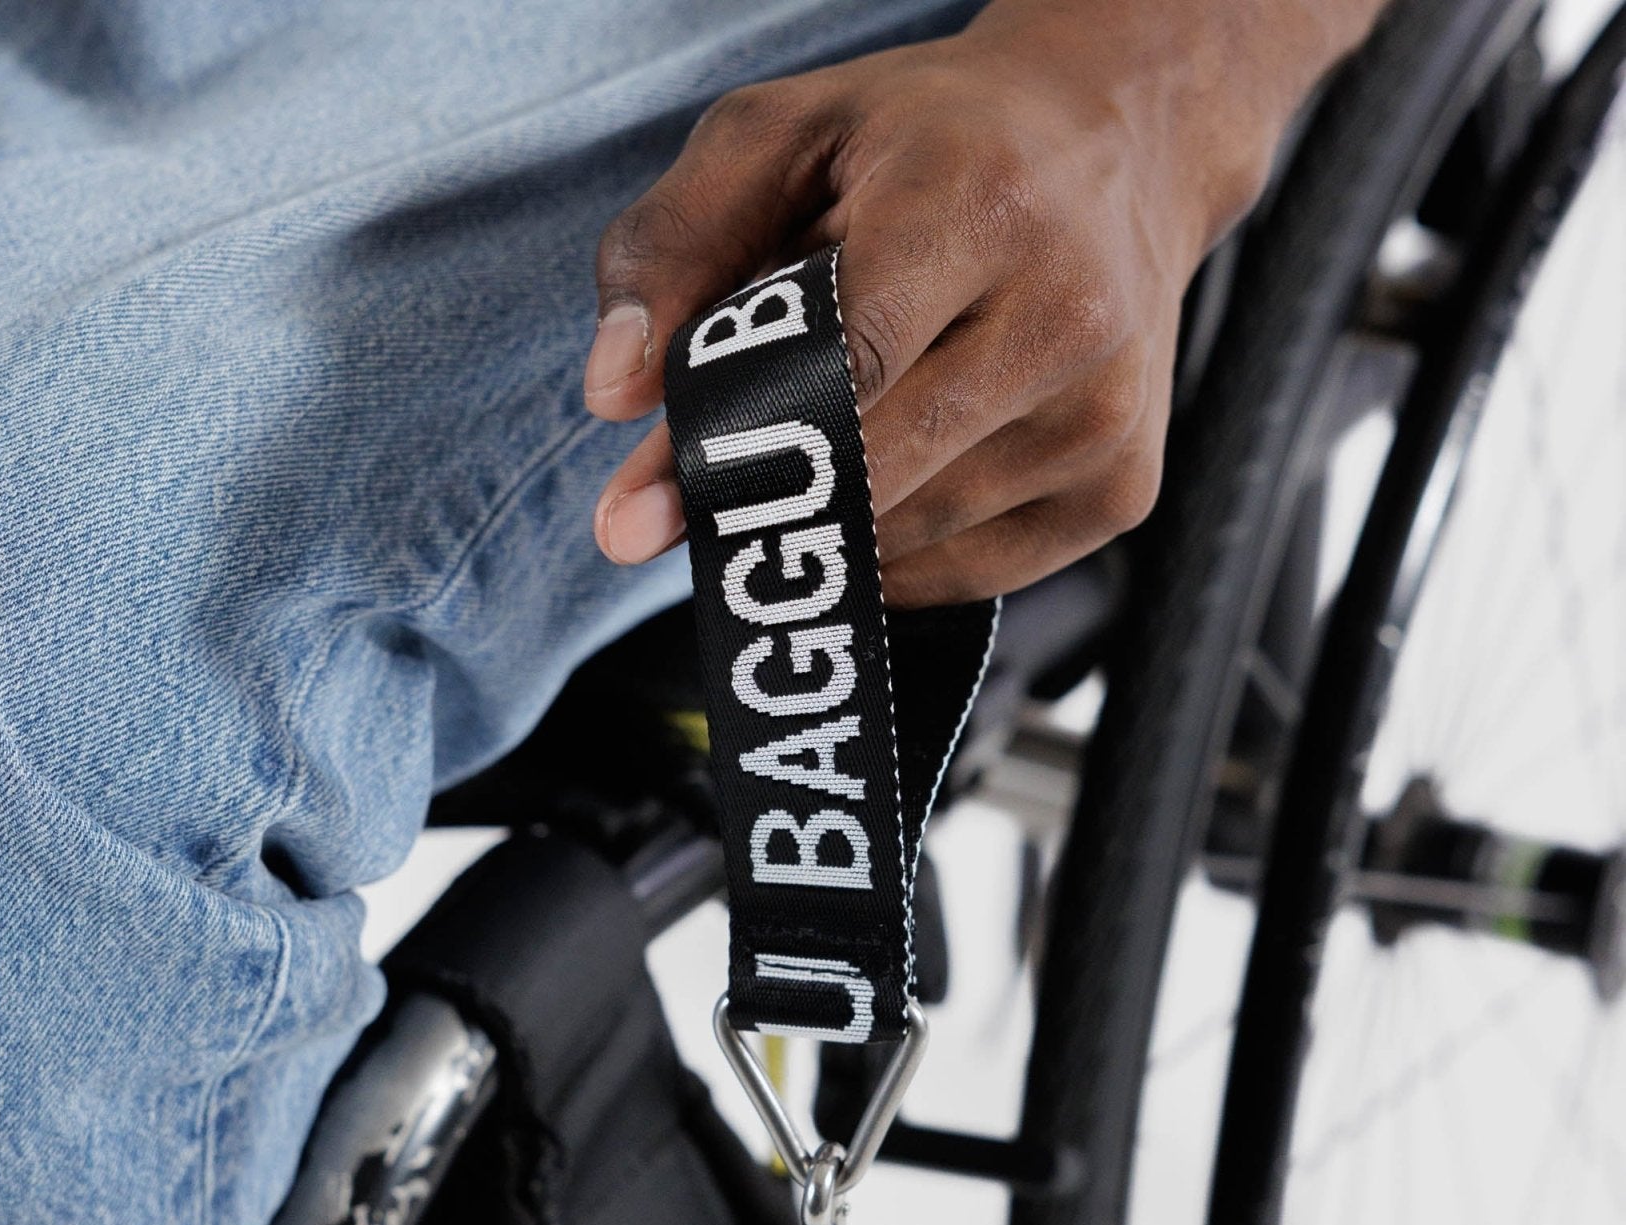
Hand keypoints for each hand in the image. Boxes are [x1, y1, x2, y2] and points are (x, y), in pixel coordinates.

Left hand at [584, 0, 1382, 605]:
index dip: (735, 448)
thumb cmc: (932, 141)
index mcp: (984, 200)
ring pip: (912, 538)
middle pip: (876, 471)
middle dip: (768, 502)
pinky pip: (967, 575)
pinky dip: (898, 551)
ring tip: (834, 439)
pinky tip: (893, 477)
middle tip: (705, 504)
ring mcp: (1106, 417)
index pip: (844, 365)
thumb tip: (611, 394)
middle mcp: (1070, 313)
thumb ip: (672, 245)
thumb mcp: (785, 136)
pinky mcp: (1124, 490)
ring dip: (836, 519)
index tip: (640, 514)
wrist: (1125, 144)